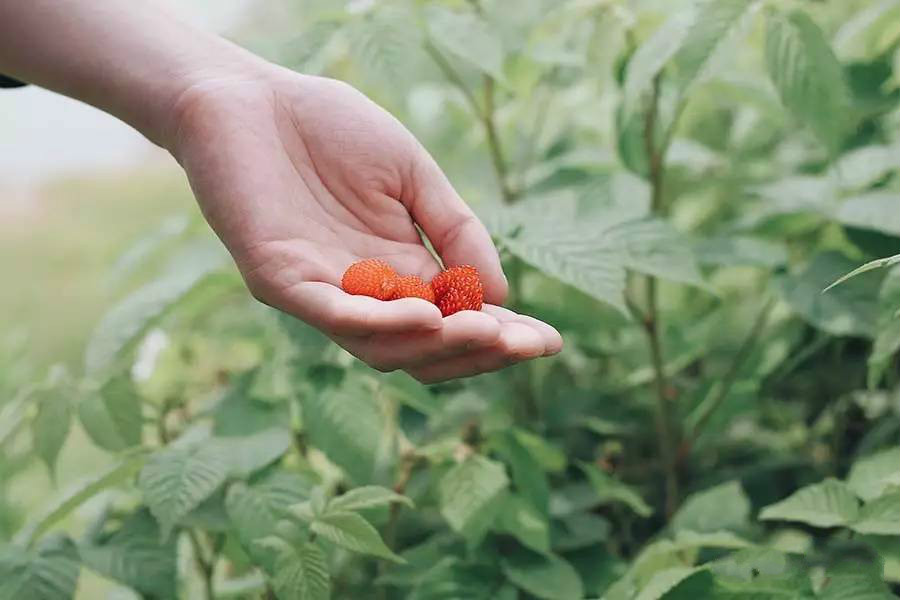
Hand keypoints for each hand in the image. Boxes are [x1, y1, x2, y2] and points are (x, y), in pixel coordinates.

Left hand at [168, 65, 561, 381]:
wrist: (251, 97)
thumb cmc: (330, 129)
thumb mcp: (413, 174)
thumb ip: (454, 229)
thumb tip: (499, 293)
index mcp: (399, 268)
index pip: (455, 318)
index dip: (502, 333)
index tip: (549, 339)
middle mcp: (364, 292)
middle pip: (426, 348)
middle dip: (479, 350)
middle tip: (524, 342)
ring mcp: (321, 292)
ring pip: (384, 345)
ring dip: (438, 344)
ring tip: (487, 331)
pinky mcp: (279, 279)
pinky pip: (333, 314)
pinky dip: (379, 322)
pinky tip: (425, 313)